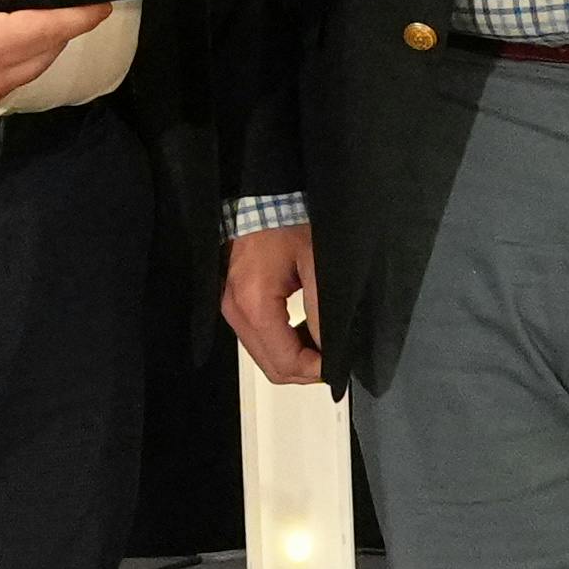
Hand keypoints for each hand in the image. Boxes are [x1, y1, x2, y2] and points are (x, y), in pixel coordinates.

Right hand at [223, 225, 325, 387]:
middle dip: (305, 371)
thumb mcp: (317, 265)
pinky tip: (302, 331)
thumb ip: (322, 312)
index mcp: (254, 304)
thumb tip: (332, 350)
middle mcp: (235, 311)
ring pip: (263, 356)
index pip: (285, 362)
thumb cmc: (287, 222)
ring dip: (293, 359)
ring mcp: (229, 307)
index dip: (316, 371)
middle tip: (333, 359)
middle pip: (271, 367)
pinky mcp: (232, 301)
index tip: (338, 364)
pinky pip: (256, 338)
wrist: (260, 198)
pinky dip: (281, 345)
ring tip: (321, 345)